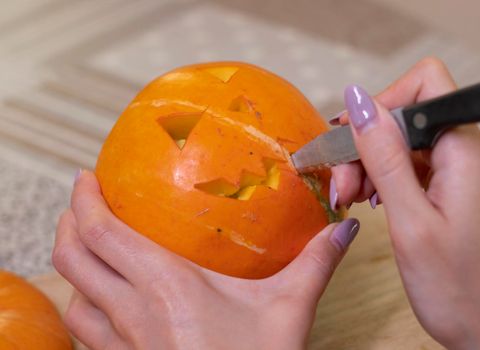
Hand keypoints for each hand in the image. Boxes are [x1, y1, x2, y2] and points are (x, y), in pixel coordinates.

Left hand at [53, 171, 359, 349]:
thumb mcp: (289, 309)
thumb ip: (315, 262)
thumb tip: (343, 229)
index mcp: (166, 286)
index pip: (103, 233)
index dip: (84, 200)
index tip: (86, 177)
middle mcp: (132, 312)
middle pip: (71, 260)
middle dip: (67, 224)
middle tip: (80, 204)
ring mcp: (122, 344)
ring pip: (72, 298)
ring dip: (72, 267)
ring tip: (86, 247)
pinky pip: (85, 332)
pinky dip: (83, 305)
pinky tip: (103, 301)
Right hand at [332, 57, 479, 348]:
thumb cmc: (460, 287)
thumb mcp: (410, 221)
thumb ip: (384, 156)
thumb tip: (360, 101)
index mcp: (466, 150)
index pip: (422, 86)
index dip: (380, 106)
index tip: (348, 144)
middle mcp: (471, 150)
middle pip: (407, 116)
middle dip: (367, 145)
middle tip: (343, 187)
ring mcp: (466, 167)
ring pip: (406, 140)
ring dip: (372, 163)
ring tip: (354, 199)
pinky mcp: (459, 184)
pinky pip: (416, 162)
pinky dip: (388, 177)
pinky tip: (375, 200)